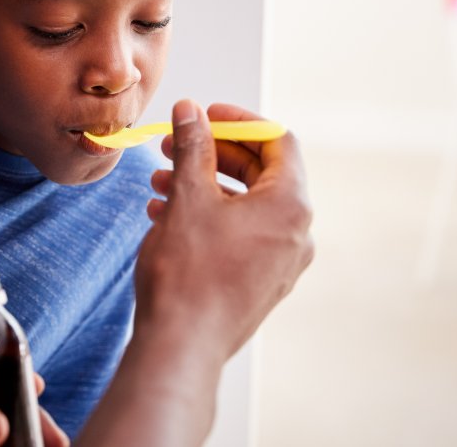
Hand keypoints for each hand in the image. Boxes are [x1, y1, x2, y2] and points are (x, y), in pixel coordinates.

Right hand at [139, 100, 313, 361]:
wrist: (182, 345)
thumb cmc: (188, 275)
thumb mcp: (188, 197)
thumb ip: (193, 146)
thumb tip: (191, 111)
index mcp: (290, 207)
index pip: (278, 141)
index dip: (240, 121)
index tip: (205, 115)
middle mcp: (296, 234)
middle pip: (261, 172)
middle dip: (214, 154)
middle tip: (174, 145)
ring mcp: (280, 262)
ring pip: (245, 205)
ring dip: (204, 185)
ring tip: (160, 183)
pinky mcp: (260, 282)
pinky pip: (240, 234)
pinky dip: (209, 216)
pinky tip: (166, 215)